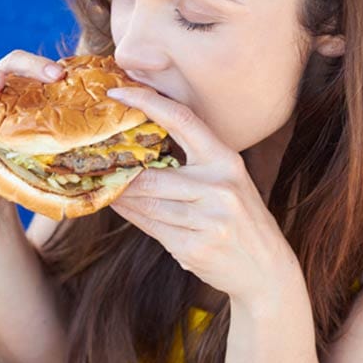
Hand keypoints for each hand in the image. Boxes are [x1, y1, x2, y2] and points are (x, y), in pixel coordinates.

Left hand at [107, 87, 300, 305]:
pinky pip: (151, 228)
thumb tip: (140, 147)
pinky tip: (121, 206)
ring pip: (147, 204)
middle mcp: (220, 188)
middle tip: (96, 161)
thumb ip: (193, 164)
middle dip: (122, 173)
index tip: (118, 92)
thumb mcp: (227, 182)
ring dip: (121, 197)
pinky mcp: (194, 248)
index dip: (148, 102)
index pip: (183, 120)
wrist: (266, 270)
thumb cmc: (239, 219)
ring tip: (105, 186)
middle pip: (152, 175)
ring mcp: (208, 221)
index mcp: (226, 161)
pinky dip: (132, 216)